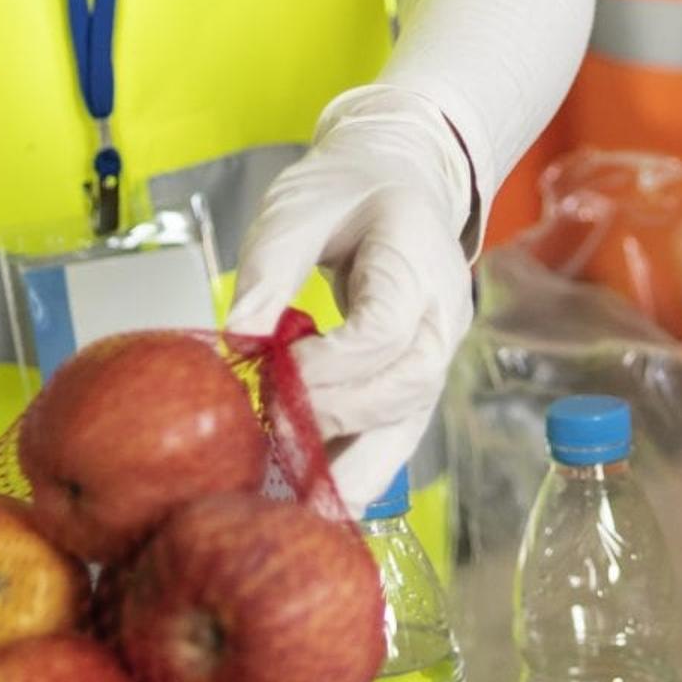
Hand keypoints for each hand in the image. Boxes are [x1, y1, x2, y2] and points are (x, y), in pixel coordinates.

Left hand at [230, 86, 475, 513]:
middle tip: (267, 433)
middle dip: (334, 422)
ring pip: (406, 429)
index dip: (326, 364)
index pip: (383, 332)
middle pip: (404, 390)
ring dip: (347, 468)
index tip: (271, 368)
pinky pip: (393, 437)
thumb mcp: (296, 207)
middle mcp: (444, 317)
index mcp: (418, 261)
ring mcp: (438, 354)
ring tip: (287, 501)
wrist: (399, 180)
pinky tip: (305, 494)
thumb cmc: (348, 189)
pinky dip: (352, 470)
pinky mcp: (417, 381)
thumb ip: (269, 270)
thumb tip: (237, 339)